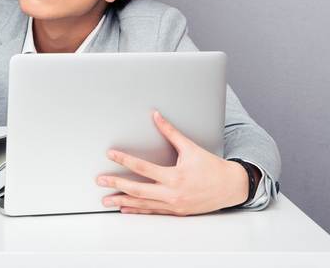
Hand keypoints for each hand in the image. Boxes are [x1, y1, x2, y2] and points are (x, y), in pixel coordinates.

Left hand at [96, 111, 250, 215]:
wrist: (230, 187)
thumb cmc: (211, 167)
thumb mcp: (191, 148)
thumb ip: (171, 133)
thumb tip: (157, 116)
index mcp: (175, 176)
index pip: (143, 167)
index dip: (125, 160)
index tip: (111, 155)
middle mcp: (172, 193)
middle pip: (137, 189)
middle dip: (116, 185)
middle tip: (100, 181)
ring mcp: (173, 205)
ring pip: (142, 204)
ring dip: (122, 201)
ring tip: (105, 200)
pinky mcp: (176, 212)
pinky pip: (152, 212)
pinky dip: (137, 210)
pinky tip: (125, 208)